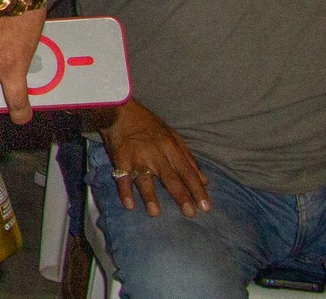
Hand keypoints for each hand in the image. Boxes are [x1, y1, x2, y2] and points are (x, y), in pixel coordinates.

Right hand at [99, 99, 209, 216]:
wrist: (119, 110)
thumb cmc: (148, 124)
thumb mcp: (172, 136)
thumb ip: (188, 158)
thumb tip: (204, 180)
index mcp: (170, 147)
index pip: (187, 172)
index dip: (197, 190)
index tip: (205, 207)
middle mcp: (155, 153)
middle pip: (170, 177)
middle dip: (181, 196)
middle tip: (190, 214)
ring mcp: (136, 156)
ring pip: (145, 178)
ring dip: (150, 196)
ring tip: (155, 213)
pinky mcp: (119, 158)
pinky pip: (122, 177)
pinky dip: (125, 191)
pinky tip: (129, 204)